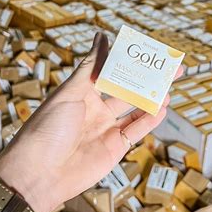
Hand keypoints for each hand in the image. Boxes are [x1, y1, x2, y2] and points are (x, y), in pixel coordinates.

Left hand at [0, 32, 181, 211]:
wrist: (38, 175)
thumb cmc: (47, 129)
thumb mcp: (70, 92)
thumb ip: (90, 66)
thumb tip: (101, 36)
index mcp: (82, 91)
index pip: (112, 70)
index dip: (131, 61)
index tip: (150, 50)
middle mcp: (95, 108)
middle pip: (128, 89)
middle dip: (150, 79)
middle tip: (172, 69)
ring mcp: (105, 129)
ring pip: (135, 110)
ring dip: (152, 99)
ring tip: (168, 89)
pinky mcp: (113, 148)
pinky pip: (135, 131)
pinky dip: (150, 120)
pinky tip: (162, 109)